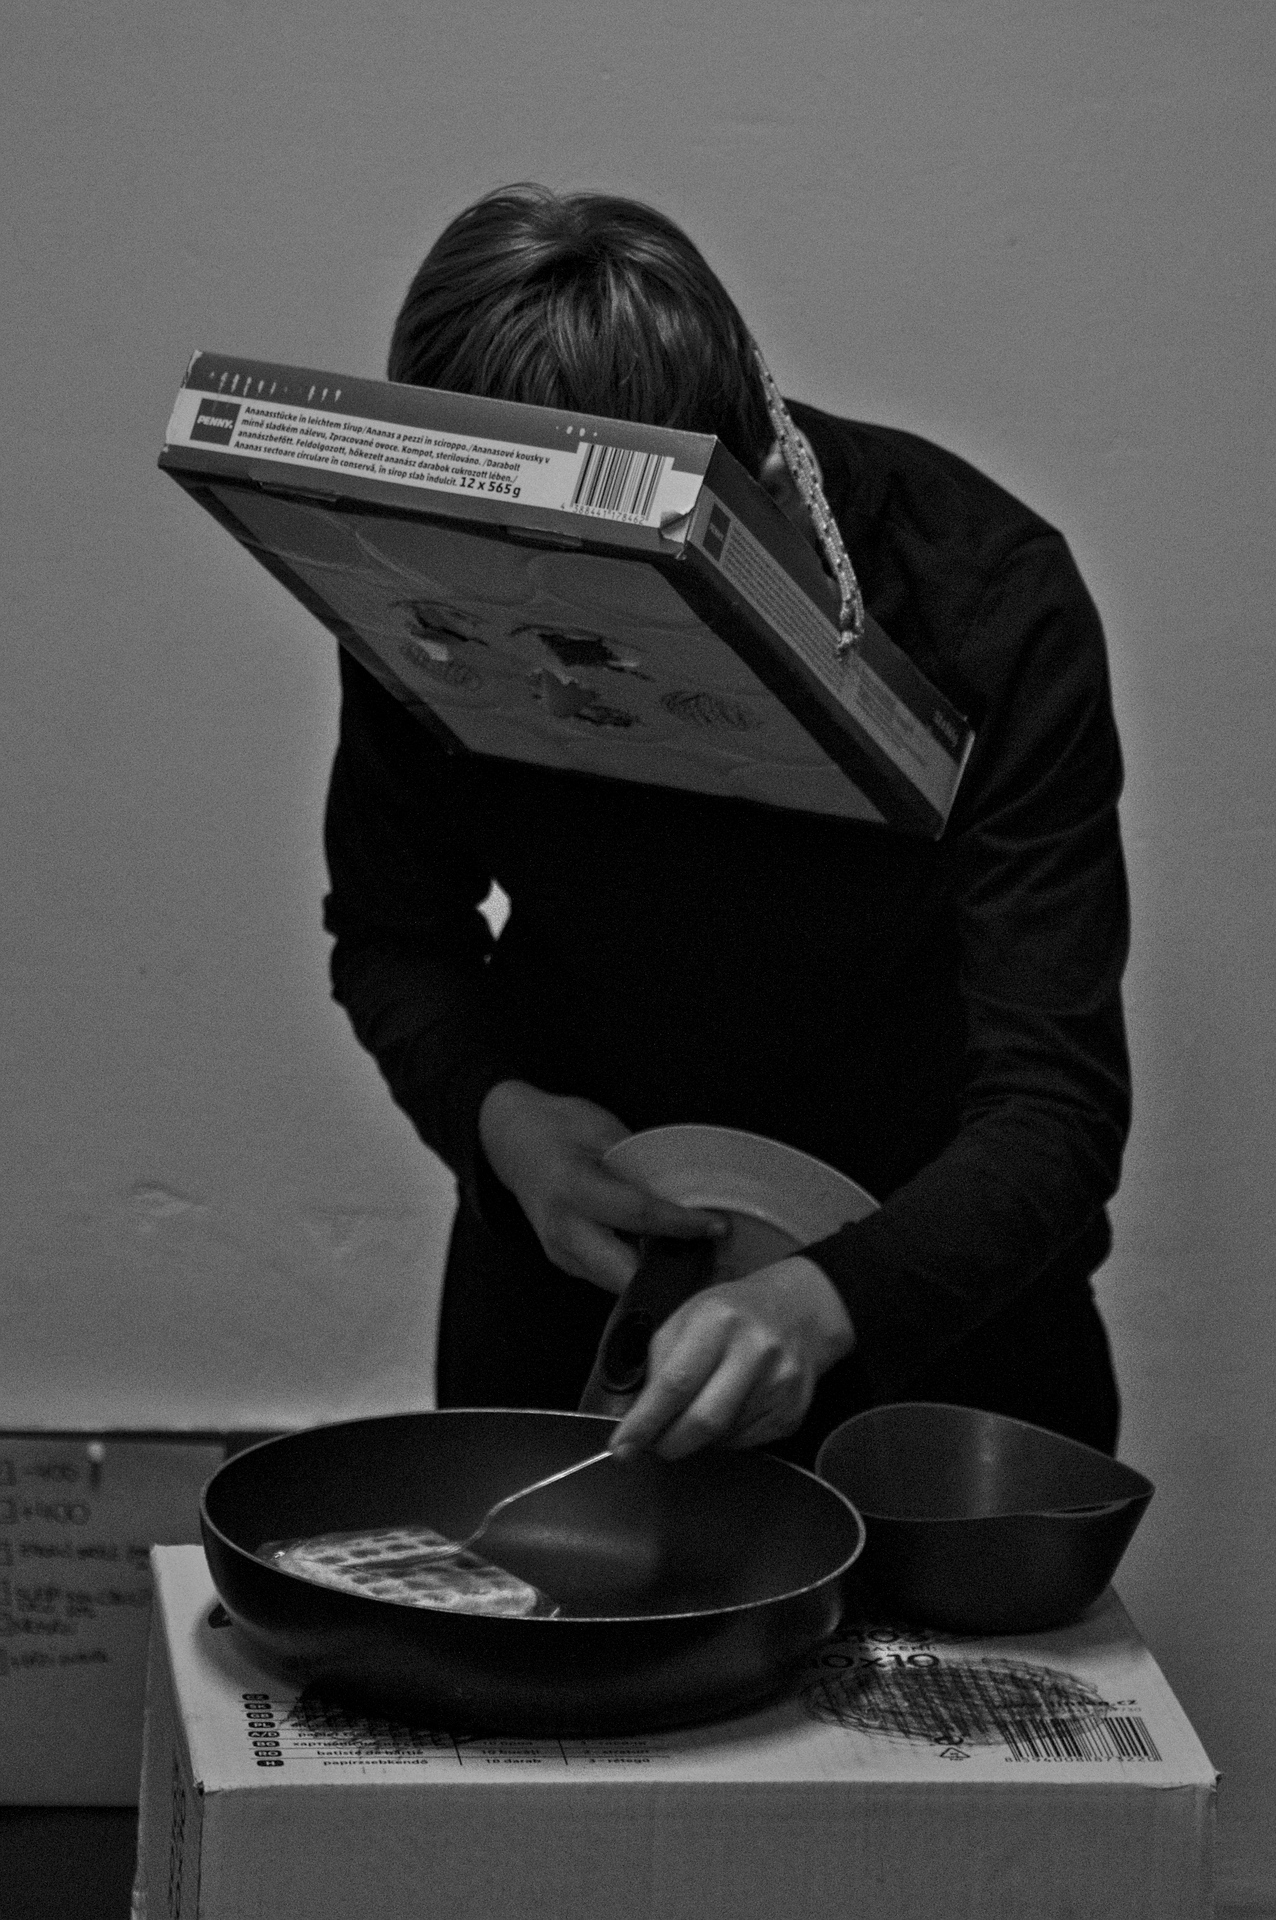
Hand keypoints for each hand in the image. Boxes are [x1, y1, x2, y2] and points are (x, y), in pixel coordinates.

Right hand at [478, 1080, 725, 1293]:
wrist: (511, 1139)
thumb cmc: (560, 1126)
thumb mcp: (604, 1130)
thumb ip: (639, 1167)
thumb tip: (690, 1195)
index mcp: (572, 1187)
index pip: (637, 1214)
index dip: (682, 1225)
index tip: (719, 1227)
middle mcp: (562, 1229)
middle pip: (624, 1272)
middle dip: (670, 1276)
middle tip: (715, 1266)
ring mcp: (559, 1252)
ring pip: (617, 1284)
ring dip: (657, 1280)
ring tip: (701, 1267)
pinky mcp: (564, 1262)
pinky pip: (608, 1278)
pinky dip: (639, 1273)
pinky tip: (667, 1261)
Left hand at [609, 1257, 853, 1457]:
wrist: (798, 1312)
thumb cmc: (729, 1315)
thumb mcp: (686, 1318)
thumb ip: (659, 1364)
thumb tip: (635, 1418)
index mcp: (718, 1321)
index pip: (675, 1383)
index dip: (645, 1421)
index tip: (622, 1448)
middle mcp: (755, 1350)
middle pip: (703, 1420)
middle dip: (669, 1442)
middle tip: (654, 1444)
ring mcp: (781, 1383)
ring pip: (723, 1437)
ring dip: (698, 1438)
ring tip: (697, 1413)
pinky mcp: (794, 1411)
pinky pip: (747, 1443)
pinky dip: (726, 1438)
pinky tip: (728, 1412)